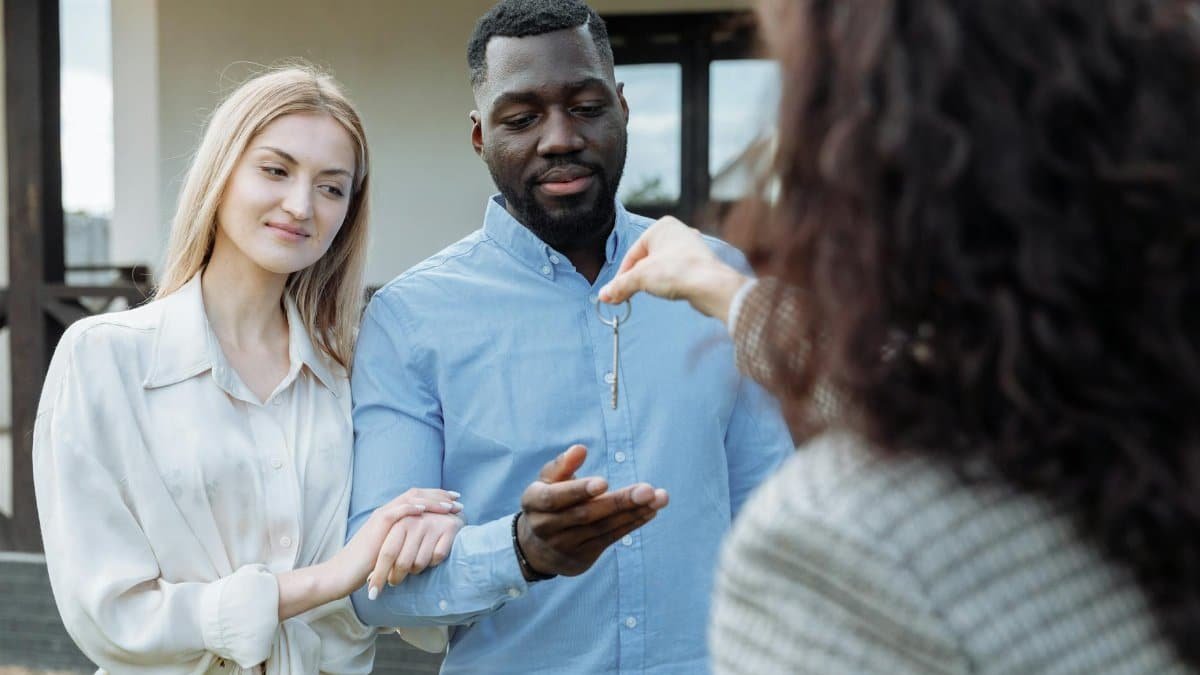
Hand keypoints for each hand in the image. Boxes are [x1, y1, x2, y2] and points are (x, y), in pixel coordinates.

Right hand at [330, 488, 460, 598]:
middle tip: (458, 499)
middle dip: (439, 495)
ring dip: (432, 501)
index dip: (436, 498)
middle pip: (416, 494)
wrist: (343, 573)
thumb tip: (425, 548)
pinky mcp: (376, 526)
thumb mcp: (392, 552)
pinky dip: (411, 508)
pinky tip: (425, 509)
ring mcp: (381, 517)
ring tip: (450, 505)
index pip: (417, 499)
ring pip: (410, 499)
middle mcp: (387, 512)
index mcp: (391, 517)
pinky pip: (396, 511)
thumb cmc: (367, 567)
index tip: (454, 502)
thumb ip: (405, 545)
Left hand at [367, 512, 464, 594]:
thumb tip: (370, 579)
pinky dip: (433, 561)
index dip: (379, 576)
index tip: (372, 595)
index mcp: (399, 521)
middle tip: (394, 582)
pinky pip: (437, 558)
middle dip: (396, 577)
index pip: (387, 554)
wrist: (446, 508)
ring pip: (420, 563)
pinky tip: (432, 554)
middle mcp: (415, 521)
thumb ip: (386, 550)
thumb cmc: (417, 525)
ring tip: (414, 563)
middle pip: (403, 562)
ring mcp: (433, 524)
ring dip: (416, 569)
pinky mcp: (449, 528)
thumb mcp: (399, 531)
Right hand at [517, 445, 668, 577]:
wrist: (536, 548)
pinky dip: (631, 524)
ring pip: (602, 528)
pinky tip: (650, 511)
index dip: (578, 491)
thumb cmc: (547, 501)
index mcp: (534, 502)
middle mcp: (546, 527)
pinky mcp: (582, 557)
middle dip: (619, 502)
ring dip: (633, 513)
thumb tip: (580, 449)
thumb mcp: (547, 481)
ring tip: (658, 498)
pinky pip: (610, 539)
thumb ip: (563, 465)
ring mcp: (565, 545)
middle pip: (586, 514)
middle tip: (646, 490)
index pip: (555, 498)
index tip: (604, 482)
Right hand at [598, 216, 748, 323]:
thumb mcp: (640, 278)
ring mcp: (690, 247)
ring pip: (661, 266)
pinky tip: (668, 291)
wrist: (711, 285)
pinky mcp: (699, 263)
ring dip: (652, 281)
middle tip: (627, 296)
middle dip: (636, 279)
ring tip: (650, 293)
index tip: (615, 292)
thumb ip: (620, 285)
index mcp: (661, 227)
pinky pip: (676, 272)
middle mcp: (677, 232)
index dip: (622, 275)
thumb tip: (603, 295)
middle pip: (646, 259)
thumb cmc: (677, 271)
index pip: (633, 253)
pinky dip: (668, 282)